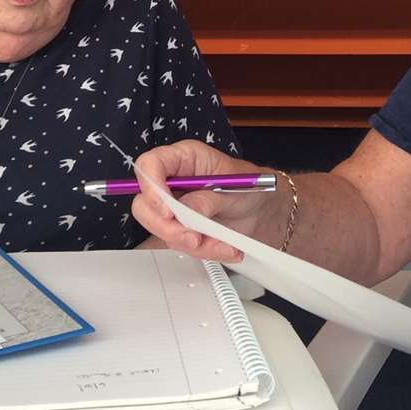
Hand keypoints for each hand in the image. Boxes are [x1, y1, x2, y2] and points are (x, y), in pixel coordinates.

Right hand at [130, 140, 276, 263]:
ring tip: (223, 244)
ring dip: (191, 243)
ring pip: (161, 229)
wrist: (266, 213)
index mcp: (185, 158)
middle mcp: (173, 181)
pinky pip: (180, 244)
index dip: (151, 187)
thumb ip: (209, 198)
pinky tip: (224, 248)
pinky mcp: (181, 228)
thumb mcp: (236, 188)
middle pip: (144, 203)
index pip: (150, 164)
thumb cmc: (253, 188)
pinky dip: (202, 251)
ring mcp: (175, 207)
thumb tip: (186, 210)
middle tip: (193, 238)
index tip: (168, 211)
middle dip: (167, 226)